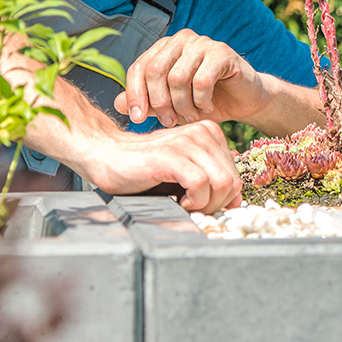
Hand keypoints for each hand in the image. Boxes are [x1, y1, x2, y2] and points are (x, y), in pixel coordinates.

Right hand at [79, 120, 242, 212]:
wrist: (104, 154)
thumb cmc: (143, 167)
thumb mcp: (185, 172)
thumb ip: (212, 179)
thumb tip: (237, 199)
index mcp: (209, 133)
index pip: (236, 175)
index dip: (223, 198)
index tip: (201, 203)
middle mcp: (202, 132)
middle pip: (233, 181)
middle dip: (216, 204)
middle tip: (193, 208)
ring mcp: (187, 142)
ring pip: (223, 183)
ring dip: (206, 204)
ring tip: (185, 204)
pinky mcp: (171, 156)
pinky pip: (201, 184)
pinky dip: (194, 202)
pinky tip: (178, 201)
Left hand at [114, 29, 268, 127]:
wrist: (243, 100)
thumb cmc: (204, 101)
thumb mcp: (170, 106)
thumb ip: (146, 103)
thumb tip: (117, 104)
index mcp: (164, 48)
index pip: (138, 67)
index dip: (134, 95)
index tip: (137, 120)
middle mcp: (181, 40)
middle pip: (155, 71)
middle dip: (159, 103)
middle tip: (168, 122)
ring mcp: (202, 43)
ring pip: (177, 78)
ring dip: (182, 105)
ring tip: (191, 116)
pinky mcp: (222, 52)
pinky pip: (202, 81)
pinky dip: (201, 101)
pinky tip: (207, 107)